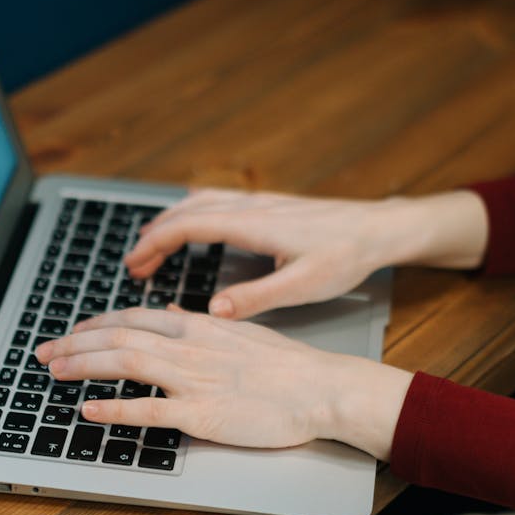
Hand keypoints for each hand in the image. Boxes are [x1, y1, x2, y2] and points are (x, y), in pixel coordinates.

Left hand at [35, 306, 413, 458]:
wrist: (321, 388)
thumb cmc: (287, 366)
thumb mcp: (239, 331)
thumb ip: (198, 322)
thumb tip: (168, 310)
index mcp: (197, 325)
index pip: (132, 317)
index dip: (94, 324)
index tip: (71, 332)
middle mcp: (189, 347)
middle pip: (118, 337)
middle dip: (74, 344)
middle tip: (43, 352)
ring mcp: (194, 379)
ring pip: (126, 363)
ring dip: (82, 365)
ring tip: (52, 371)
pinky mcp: (202, 413)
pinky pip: (149, 410)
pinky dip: (113, 407)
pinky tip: (88, 409)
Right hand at [126, 188, 487, 319]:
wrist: (380, 229)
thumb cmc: (345, 257)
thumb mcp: (301, 286)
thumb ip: (254, 298)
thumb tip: (212, 313)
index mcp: (252, 224)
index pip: (187, 226)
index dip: (154, 245)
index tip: (134, 266)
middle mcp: (250, 206)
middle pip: (186, 212)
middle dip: (154, 237)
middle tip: (135, 267)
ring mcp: (259, 201)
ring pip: (200, 203)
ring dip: (171, 223)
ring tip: (152, 247)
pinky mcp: (269, 204)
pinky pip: (217, 200)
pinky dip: (191, 212)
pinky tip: (191, 221)